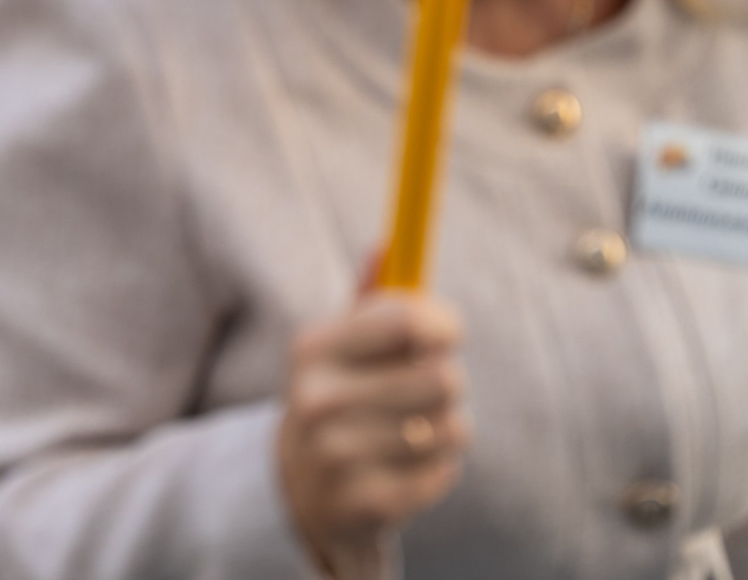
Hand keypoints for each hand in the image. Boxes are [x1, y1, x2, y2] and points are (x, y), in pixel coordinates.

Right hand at [277, 291, 468, 577]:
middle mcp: (319, 400)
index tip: (446, 332)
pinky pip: (444, 471)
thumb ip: (368, 301)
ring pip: (452, 427)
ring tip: (410, 430)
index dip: (442, 323)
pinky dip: (437, 469)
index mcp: (312, 349)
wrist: (295, 491)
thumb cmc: (336, 399)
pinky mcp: (368, 504)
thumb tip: (389, 243)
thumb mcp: (339, 348)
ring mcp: (340, 456)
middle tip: (421, 390)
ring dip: (444, 428)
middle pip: (443, 378)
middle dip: (445, 381)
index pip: (408, 321)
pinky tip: (403, 467)